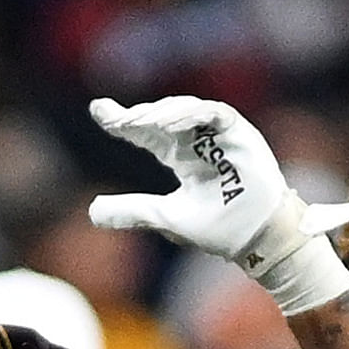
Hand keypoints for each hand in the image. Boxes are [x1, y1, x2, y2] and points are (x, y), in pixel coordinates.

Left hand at [87, 97, 348, 314]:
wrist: (255, 239)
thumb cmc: (220, 229)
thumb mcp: (166, 217)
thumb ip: (133, 211)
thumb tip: (93, 212)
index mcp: (182, 157)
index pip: (148, 133)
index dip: (123, 122)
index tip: (98, 112)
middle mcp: (198, 141)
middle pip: (163, 117)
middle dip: (138, 116)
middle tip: (115, 121)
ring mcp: (219, 134)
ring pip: (185, 109)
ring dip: (161, 113)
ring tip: (138, 122)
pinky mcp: (238, 132)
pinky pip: (213, 113)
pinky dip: (191, 114)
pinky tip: (169, 124)